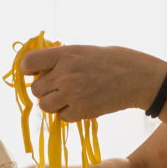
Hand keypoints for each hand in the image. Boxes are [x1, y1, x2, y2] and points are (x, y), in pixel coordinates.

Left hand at [21, 45, 163, 121]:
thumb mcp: (84, 51)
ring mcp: (73, 94)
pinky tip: (82, 104)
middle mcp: (65, 75)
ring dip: (54, 104)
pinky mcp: (82, 111)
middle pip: (35, 89)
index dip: (28, 70)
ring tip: (69, 97)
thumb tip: (37, 70)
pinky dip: (69, 113)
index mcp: (65, 55)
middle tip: (60, 87)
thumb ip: (61, 59)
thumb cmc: (113, 61)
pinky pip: (62, 117)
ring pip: (45, 106)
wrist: (139, 78)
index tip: (35, 73)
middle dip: (45, 89)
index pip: (27, 64)